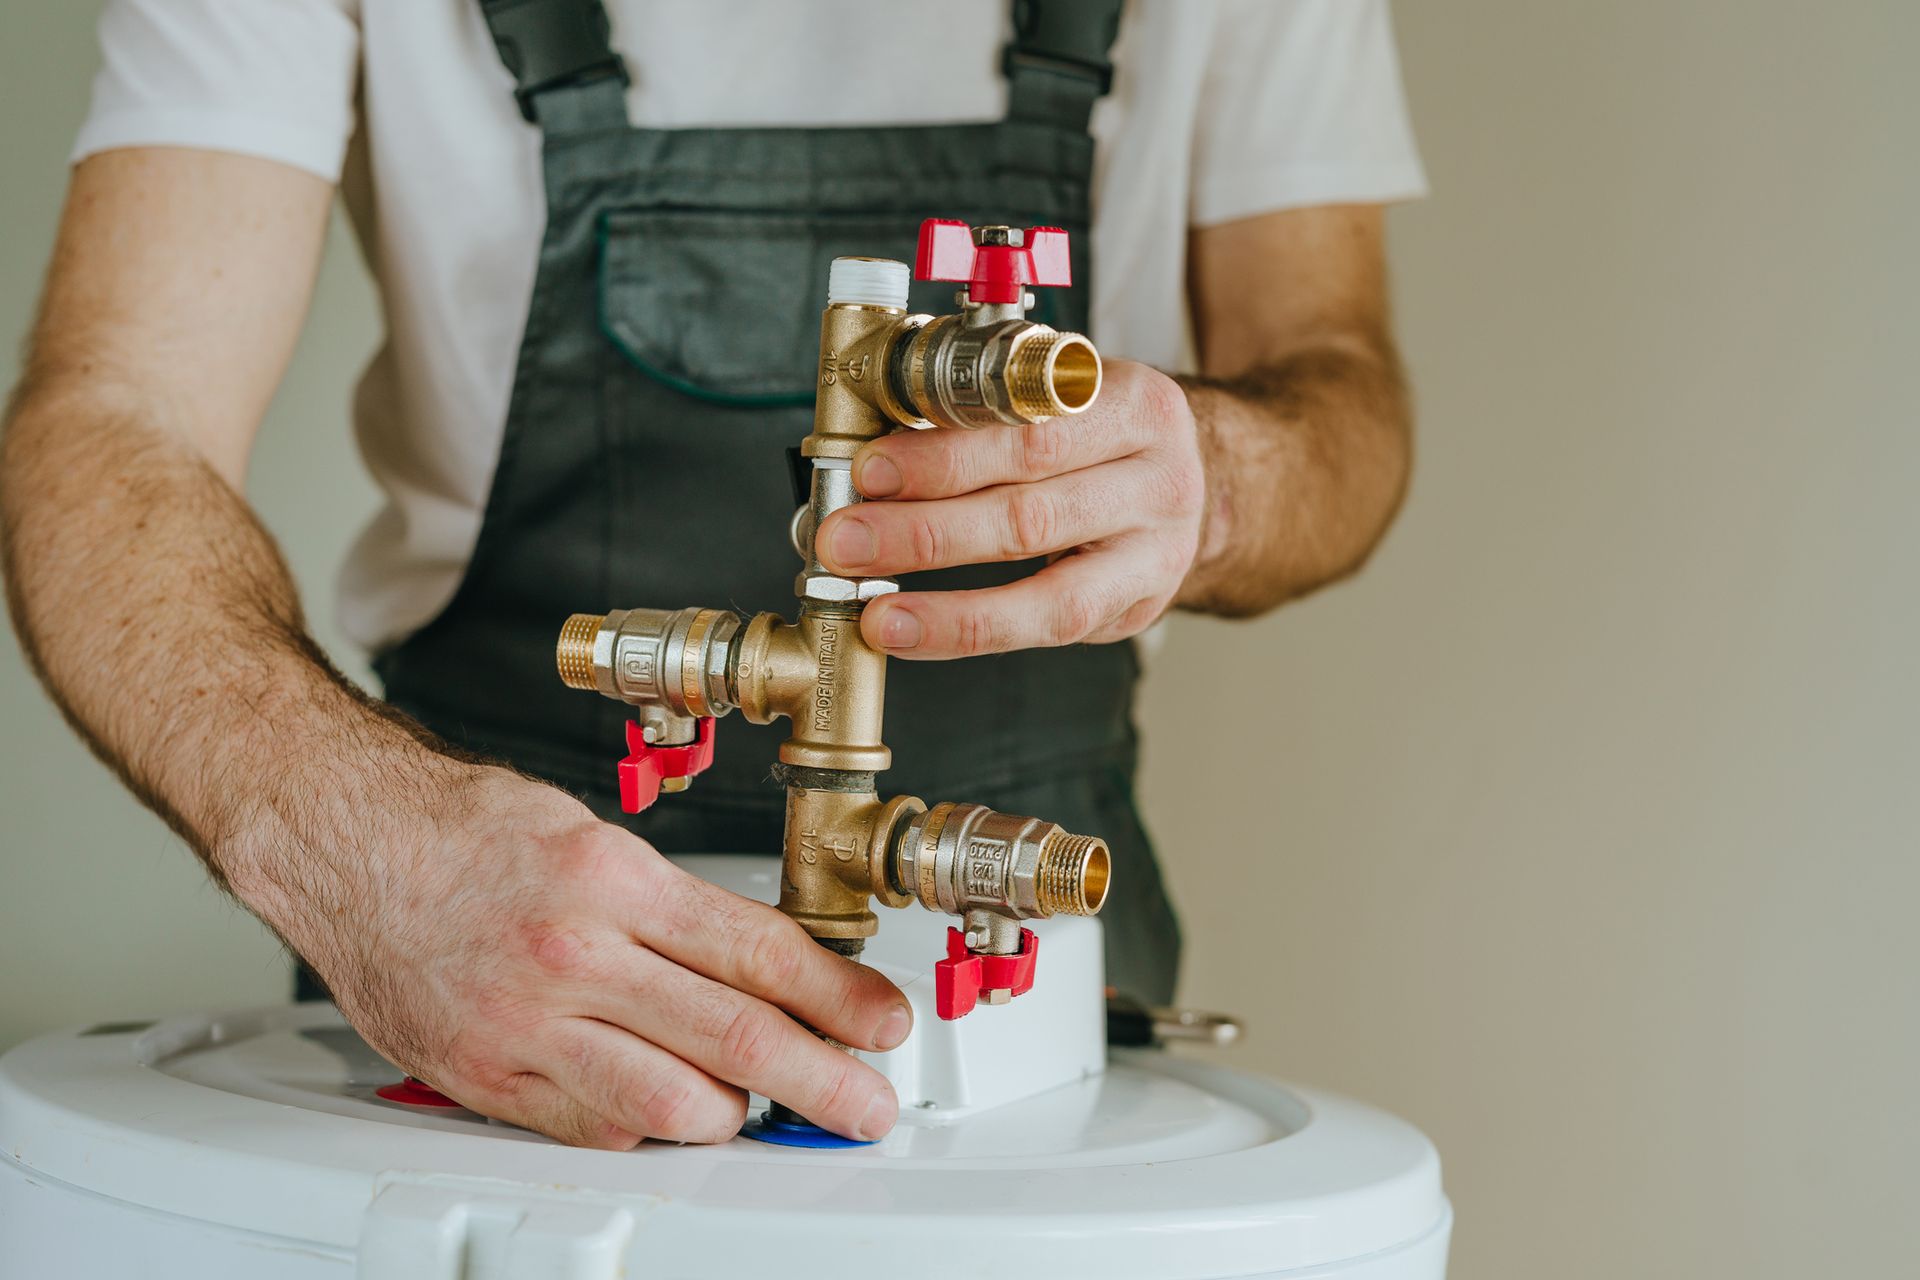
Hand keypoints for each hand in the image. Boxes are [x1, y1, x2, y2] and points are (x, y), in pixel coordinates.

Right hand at [262, 759, 911, 1148]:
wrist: (342, 841)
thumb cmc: (463, 828)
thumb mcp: (592, 836)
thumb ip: (675, 908)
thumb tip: (766, 964)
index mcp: (609, 878)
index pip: (757, 951)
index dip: (836, 996)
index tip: (879, 1020)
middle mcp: (571, 955)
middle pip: (731, 1036)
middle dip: (820, 1079)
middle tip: (868, 1102)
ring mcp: (525, 1025)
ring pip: (667, 1104)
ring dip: (735, 1116)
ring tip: (767, 1109)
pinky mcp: (484, 1076)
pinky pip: (592, 1128)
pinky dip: (648, 1131)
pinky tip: (674, 1115)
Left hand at [816, 360, 1205, 657]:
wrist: (1186, 484)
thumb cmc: (1101, 434)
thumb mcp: (1064, 395)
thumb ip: (988, 413)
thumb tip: (873, 456)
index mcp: (1135, 404)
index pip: (1030, 433)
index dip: (945, 457)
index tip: (870, 470)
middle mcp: (1159, 479)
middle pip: (1031, 511)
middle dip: (925, 530)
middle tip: (846, 538)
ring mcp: (1157, 552)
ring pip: (1047, 590)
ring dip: (946, 604)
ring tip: (874, 610)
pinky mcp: (1139, 607)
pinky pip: (1048, 630)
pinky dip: (969, 633)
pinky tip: (912, 632)